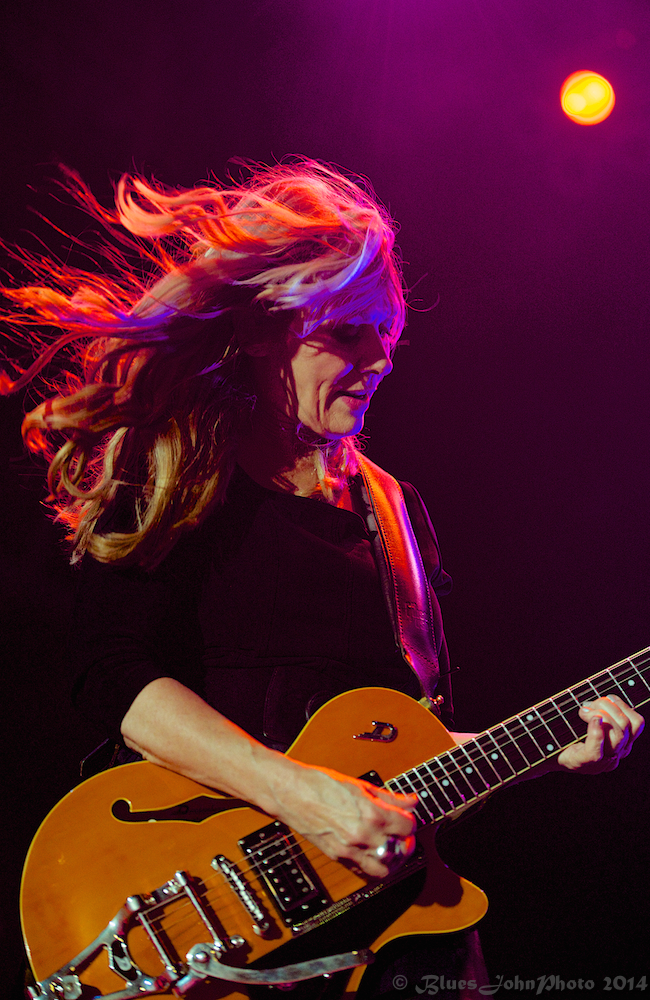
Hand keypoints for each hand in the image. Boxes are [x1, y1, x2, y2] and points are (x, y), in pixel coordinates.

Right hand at [267, 760, 416, 877]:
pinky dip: (372, 867)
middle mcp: (363, 836)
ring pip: (385, 869)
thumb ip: (389, 797)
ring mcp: (350, 850)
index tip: (405, 817)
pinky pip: (363, 873)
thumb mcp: (360, 785)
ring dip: (392, 860)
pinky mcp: (338, 858)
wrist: (291, 792)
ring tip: (390, 847)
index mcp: (371, 814)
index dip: (410, 821)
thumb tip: (411, 801)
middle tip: (402, 833)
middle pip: (401, 850)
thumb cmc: (320, 784)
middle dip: (405, 841)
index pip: (408, 827)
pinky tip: (372, 853)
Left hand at [555, 695, 643, 773]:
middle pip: (626, 725)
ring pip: (618, 735)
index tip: (606, 697)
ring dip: (599, 714)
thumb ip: (601, 709)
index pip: (637, 723)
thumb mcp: (588, 719)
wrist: (547, 753)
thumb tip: (607, 696)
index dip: (622, 705)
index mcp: (622, 742)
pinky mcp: (587, 764)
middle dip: (607, 706)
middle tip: (587, 704)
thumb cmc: (568, 732)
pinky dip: (594, 731)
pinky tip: (588, 720)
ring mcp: (603, 761)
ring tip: (583, 711)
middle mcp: (617, 753)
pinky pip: (597, 749)